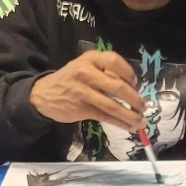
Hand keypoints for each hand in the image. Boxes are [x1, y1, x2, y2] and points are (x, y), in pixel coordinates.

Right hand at [30, 50, 145, 130]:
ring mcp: (82, 91)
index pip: (115, 61)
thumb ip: (104, 73)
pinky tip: (128, 126)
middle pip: (117, 86)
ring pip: (112, 105)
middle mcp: (86, 73)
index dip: (128, 73)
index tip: (135, 84)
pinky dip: (120, 123)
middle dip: (135, 99)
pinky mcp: (81, 108)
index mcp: (90, 59)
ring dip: (130, 115)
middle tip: (143, 106)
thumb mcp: (84, 67)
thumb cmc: (69, 80)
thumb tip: (131, 89)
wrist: (42, 94)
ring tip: (140, 122)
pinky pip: (105, 116)